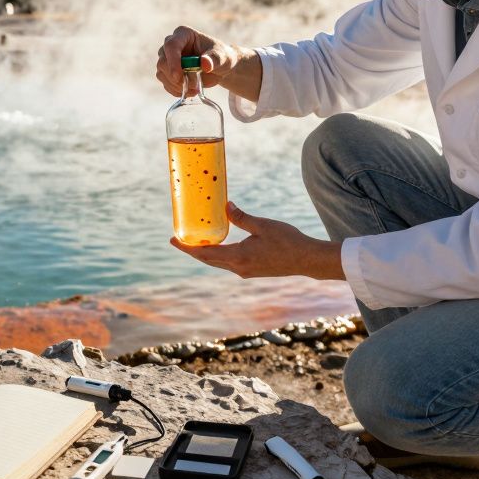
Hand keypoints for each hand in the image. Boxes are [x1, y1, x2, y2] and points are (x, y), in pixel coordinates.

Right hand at [155, 26, 259, 100]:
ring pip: (161, 74)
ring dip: (177, 85)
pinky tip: (190, 91)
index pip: (171, 45)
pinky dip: (176, 90)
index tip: (178, 77)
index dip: (173, 61)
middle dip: (176, 77)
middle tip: (194, 86)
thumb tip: (205, 64)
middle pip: (162, 62)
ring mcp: (167, 58)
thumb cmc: (221, 57)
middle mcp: (171, 45)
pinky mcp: (167, 71)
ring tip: (195, 89)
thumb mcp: (222, 57)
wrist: (219, 66)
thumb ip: (214, 59)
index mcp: (183, 34)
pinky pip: (165, 83)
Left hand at [171, 202, 344, 280]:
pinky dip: (219, 255)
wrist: (306, 260)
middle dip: (192, 250)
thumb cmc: (287, 241)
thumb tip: (225, 206)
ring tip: (195, 242)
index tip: (172, 240)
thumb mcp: (262, 225)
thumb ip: (241, 217)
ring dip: (205, 254)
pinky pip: (229, 263)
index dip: (186, 248)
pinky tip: (219, 246)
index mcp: (238, 257)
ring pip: (218, 263)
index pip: (205, 253)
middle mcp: (239, 268)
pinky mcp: (253, 271)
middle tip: (178, 240)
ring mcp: (246, 271)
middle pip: (208, 260)